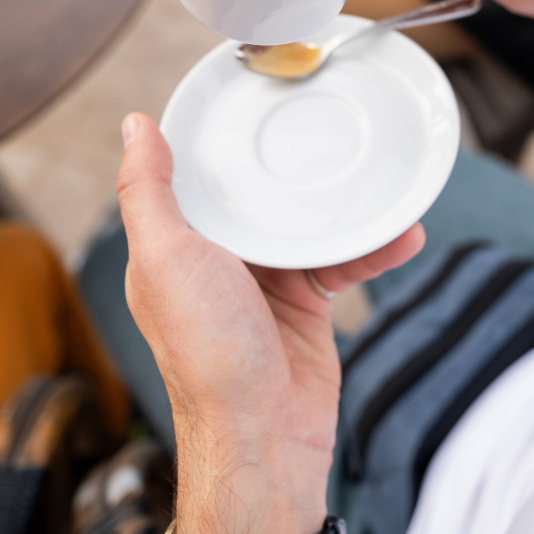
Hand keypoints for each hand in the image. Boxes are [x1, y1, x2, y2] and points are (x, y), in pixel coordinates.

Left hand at [116, 113, 424, 533]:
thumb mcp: (168, 261)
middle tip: (332, 133)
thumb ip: (149, 193)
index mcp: (178, 247)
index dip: (223, 141)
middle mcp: (219, 262)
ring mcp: (265, 284)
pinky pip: (343, 263)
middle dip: (299, 171)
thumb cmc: (211, 358)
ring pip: (311, 227)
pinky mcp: (306, 306)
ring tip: (383, 188)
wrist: (265, 435)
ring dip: (349, 211)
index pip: (199, 178)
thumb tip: (133, 127)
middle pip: (263, 197)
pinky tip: (400, 236)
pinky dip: (373, 249)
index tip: (252, 99)